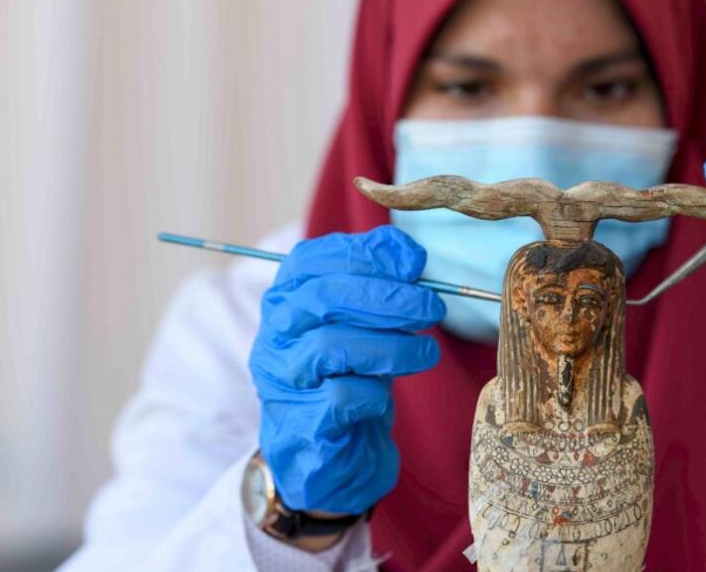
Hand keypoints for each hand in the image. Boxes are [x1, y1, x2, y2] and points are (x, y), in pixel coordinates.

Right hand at [250, 225, 444, 514]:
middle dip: (387, 298)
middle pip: (324, 297)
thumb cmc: (350, 377)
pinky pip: (341, 396)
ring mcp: (283, 379)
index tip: (414, 263)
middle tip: (432, 308)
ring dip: (391, 346)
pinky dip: (375, 392)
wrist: (336, 453)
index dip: (366, 254)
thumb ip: (378, 284)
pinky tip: (387, 395)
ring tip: (426, 353)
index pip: (312, 259)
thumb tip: (410, 252)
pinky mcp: (302, 421)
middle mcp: (274, 334)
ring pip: (331, 345)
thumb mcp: (364, 324)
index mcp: (285, 299)